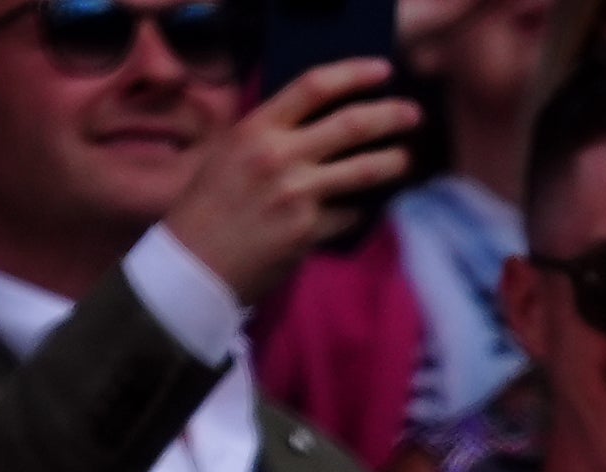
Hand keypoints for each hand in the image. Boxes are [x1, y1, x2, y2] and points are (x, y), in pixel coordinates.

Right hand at [172, 55, 419, 298]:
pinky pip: (349, 214)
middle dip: (391, 116)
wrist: (193, 266)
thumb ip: (271, 134)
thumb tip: (323, 123)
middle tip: (412, 114)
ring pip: (363, 170)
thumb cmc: (208, 208)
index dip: (355, 73)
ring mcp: (295, 195)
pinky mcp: (306, 232)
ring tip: (404, 159)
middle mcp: (278, 157)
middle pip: (351, 124)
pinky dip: (359, 210)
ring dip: (392, 162)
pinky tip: (363, 208)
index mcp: (256, 129)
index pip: (314, 86)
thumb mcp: (230, 153)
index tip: (383, 71)